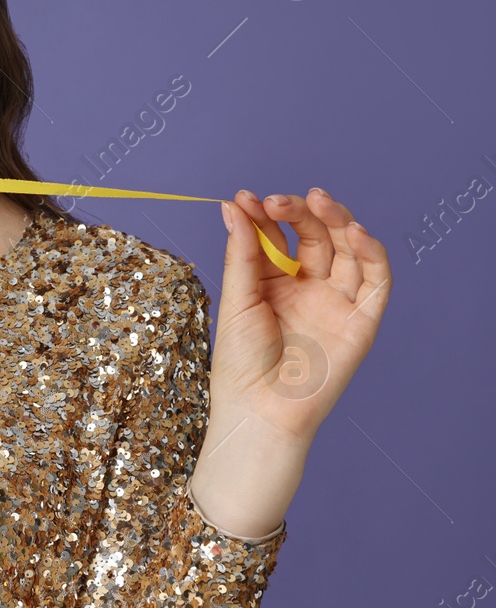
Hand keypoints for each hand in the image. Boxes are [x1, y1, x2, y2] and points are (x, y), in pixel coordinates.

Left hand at [212, 188, 391, 447]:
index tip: (247, 198)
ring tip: (317, 200)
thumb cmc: (242, 360)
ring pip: (347, 250)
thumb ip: (243, 251)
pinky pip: (375, 280)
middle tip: (277, 201)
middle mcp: (308, 287)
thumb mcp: (238, 297)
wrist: (261, 409)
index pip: (277, 236)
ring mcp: (336, 301)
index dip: (265, 215)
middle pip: (315, 236)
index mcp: (273, 281)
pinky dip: (370, 252)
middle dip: (299, 212)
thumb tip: (233, 204)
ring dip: (337, 220)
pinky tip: (354, 230)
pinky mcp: (362, 319)